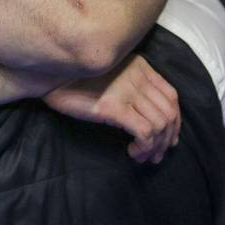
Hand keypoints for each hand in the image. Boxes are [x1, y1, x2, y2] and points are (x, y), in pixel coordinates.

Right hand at [43, 53, 179, 163]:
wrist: (49, 74)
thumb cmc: (74, 77)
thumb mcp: (108, 72)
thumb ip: (128, 82)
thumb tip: (143, 112)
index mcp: (140, 67)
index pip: (171, 96)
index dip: (175, 121)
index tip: (168, 139)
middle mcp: (137, 77)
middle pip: (169, 112)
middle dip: (167, 139)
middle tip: (155, 156)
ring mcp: (126, 92)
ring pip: (160, 124)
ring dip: (155, 147)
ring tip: (142, 157)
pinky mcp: (113, 107)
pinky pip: (144, 131)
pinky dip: (144, 146)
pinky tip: (132, 152)